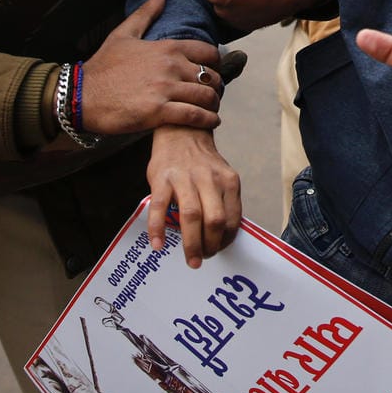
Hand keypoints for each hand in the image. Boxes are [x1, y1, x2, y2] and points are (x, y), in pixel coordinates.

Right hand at [79, 0, 223, 133]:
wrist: (79, 95)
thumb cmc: (102, 66)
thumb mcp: (123, 34)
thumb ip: (146, 13)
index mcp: (166, 47)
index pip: (209, 52)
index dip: (215, 63)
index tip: (211, 72)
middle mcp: (170, 66)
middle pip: (212, 76)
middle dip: (215, 86)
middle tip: (211, 94)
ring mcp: (165, 89)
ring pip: (207, 96)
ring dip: (213, 104)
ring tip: (211, 109)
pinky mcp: (159, 112)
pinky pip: (195, 116)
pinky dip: (207, 119)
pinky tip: (209, 121)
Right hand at [147, 126, 241, 268]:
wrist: (181, 132)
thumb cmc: (202, 163)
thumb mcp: (221, 176)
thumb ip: (223, 199)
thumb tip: (223, 234)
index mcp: (228, 180)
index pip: (233, 217)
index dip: (227, 239)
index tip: (220, 249)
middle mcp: (209, 179)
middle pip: (214, 220)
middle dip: (211, 245)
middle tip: (204, 259)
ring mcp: (184, 179)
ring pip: (191, 216)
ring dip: (192, 243)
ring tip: (191, 260)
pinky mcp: (162, 179)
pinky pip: (159, 207)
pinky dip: (158, 228)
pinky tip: (158, 245)